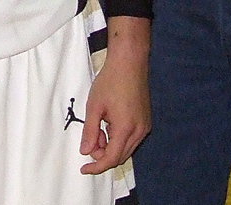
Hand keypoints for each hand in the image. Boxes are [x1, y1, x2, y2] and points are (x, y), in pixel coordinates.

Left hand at [81, 18, 150, 173]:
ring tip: (98, 125)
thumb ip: (89, 131)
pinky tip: (108, 122)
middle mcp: (139, 131)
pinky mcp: (145, 120)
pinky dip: (118, 137)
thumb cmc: (111, 80)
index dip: (96, 167)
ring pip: (126, 148)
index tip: (84, 169)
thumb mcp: (94, 106)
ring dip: (110, 145)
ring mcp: (145, 126)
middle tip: (89, 139)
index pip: (111, 159)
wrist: (129, 62)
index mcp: (126, 129)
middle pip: (120, 156)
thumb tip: (85, 152)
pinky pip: (131, 138)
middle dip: (102, 153)